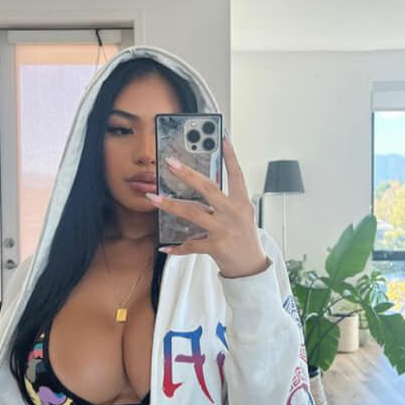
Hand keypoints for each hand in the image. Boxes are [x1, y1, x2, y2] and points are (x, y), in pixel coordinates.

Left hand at [145, 134, 269, 277]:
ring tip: (153, 197)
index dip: (230, 156)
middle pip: (208, 188)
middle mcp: (233, 213)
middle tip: (170, 163)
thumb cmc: (244, 237)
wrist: (251, 266)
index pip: (236, 175)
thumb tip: (199, 186)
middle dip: (187, 174)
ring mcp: (224, 229)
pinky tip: (165, 247)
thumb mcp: (240, 215)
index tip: (222, 138)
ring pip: (192, 213)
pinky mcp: (215, 246)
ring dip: (170, 205)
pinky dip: (177, 247)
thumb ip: (223, 201)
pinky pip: (191, 244)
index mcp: (241, 202)